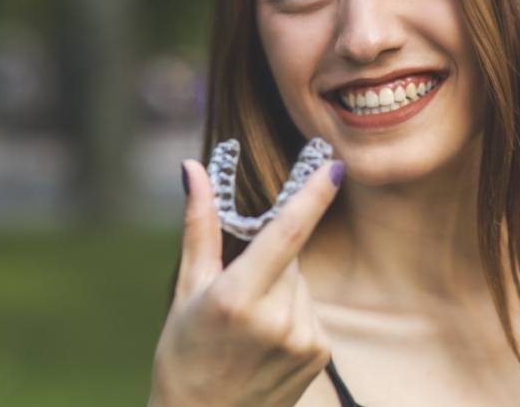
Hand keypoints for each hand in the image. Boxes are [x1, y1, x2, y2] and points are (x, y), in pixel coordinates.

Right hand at [147, 156, 343, 406]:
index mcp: (237, 298)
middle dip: (271, 260)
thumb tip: (193, 169)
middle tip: (239, 291)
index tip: (335, 165)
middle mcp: (276, 319)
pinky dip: (293, 314)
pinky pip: (311, 310)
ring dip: (282, 289)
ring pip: (301, 283)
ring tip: (250, 327)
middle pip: (291, 257)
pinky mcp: (320, 354)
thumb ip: (199, 226)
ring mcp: (303, 339)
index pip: (287, 234)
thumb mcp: (187, 290)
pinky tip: (268, 342)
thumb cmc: (184, 354)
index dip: (313, 195)